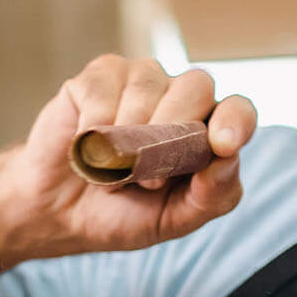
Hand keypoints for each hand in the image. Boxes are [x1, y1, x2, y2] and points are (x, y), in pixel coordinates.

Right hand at [0, 55, 257, 258]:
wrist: (59, 214)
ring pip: (148, 85)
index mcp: (206, 131)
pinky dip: (93, 128)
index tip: (223, 144)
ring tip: (110, 171)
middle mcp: (180, 97)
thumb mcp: (173, 220)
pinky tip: (84, 148)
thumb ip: (212, 196)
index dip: (235, 121)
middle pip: (197, 86)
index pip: (238, 111)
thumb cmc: (123, 214)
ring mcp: (140, 80)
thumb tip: (228, 159)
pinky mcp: (99, 76)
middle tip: (147, 179)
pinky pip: (104, 88)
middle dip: (171, 132)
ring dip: (126, 138)